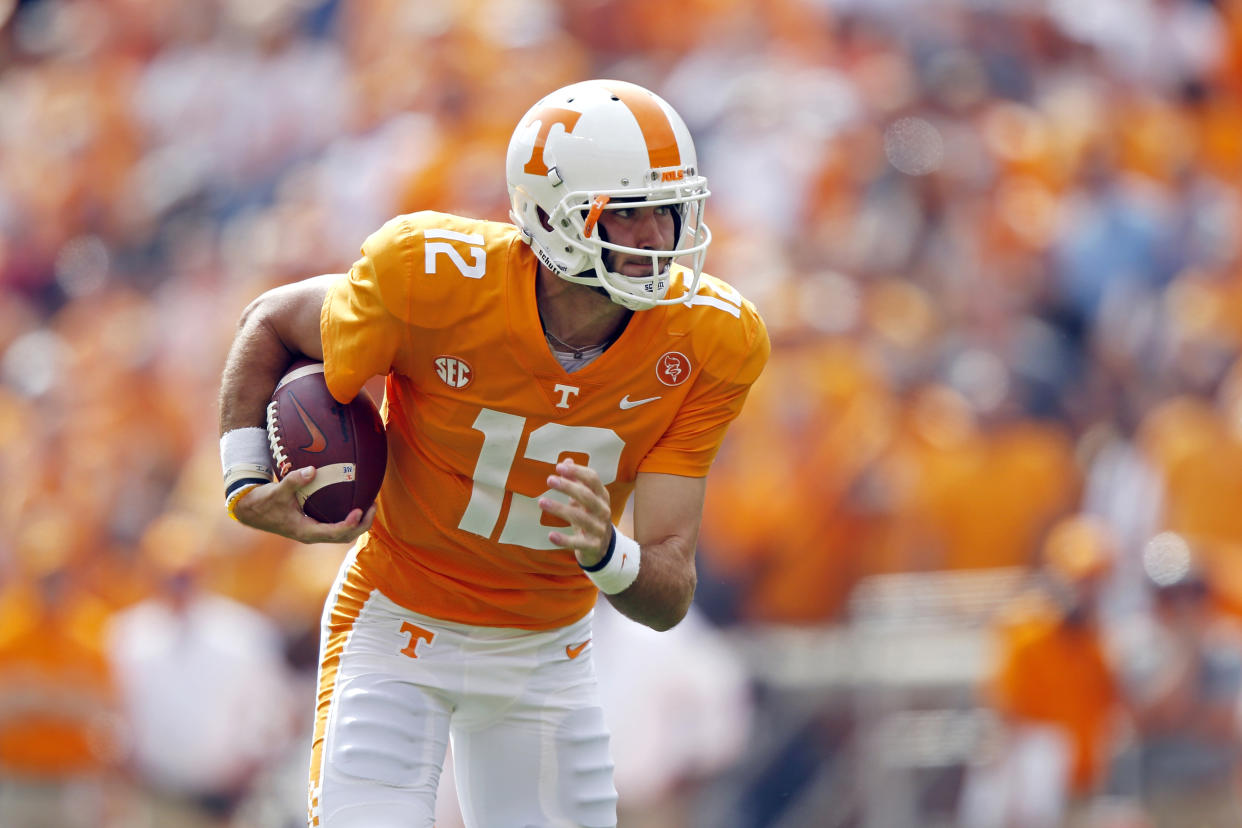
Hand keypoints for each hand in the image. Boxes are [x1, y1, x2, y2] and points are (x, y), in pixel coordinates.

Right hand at [234, 466, 375, 543]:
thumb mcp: (278, 490)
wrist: (251, 511)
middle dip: (362, 524)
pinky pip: (336, 526)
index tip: (360, 509)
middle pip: (345, 537)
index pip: (335, 533)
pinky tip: (354, 502)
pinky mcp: (313, 526)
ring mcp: (314, 532)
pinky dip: (348, 518)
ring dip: (358, 523)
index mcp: (306, 531)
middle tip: (372, 505)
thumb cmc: (264, 502)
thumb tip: (312, 470)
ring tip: (370, 505)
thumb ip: (294, 480)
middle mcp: (312, 535)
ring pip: (342, 534)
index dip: (350, 524)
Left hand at [539, 458, 612, 567]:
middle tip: (549, 480)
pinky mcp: (593, 546)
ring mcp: (599, 529)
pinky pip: (577, 542)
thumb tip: (567, 460)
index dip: (577, 472)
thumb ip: (578, 481)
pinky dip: (563, 540)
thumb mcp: (587, 499)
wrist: (602, 548)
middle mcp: (603, 511)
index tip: (559, 467)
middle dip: (568, 486)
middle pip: (586, 496)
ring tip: (541, 502)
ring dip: (559, 508)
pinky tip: (550, 535)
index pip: (593, 479)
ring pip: (579, 517)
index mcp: (602, 496)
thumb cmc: (590, 517)